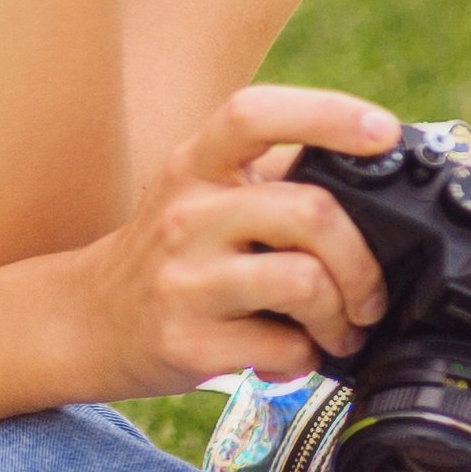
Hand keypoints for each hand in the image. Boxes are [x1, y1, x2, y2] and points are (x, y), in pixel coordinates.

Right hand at [66, 85, 405, 396]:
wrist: (87, 322)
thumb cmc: (169, 255)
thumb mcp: (201, 194)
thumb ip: (274, 176)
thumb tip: (374, 168)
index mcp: (194, 166)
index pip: (254, 115)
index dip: (328, 114)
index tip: (383, 132)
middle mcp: (185, 216)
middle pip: (310, 212)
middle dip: (363, 261)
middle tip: (369, 293)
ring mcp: (185, 281)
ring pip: (304, 283)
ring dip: (343, 314)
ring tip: (340, 328)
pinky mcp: (188, 343)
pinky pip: (285, 347)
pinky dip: (308, 356)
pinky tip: (293, 353)